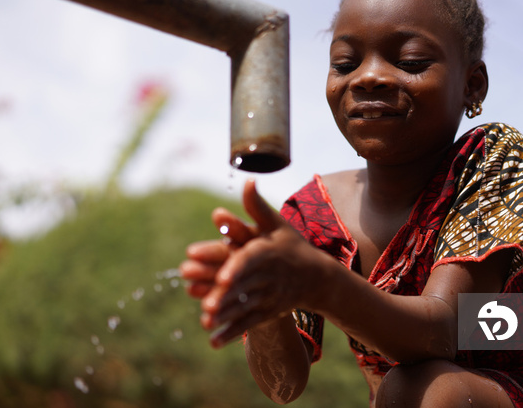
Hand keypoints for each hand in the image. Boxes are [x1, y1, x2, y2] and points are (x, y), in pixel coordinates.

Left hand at [195, 179, 324, 347]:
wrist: (317, 276)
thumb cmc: (290, 245)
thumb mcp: (276, 224)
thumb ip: (257, 206)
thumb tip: (247, 180)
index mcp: (267, 252)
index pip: (251, 260)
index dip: (236, 268)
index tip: (221, 278)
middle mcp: (269, 276)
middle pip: (245, 287)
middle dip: (226, 296)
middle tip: (207, 304)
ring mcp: (269, 296)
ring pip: (246, 307)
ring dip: (227, 317)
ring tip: (206, 323)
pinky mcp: (268, 311)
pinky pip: (249, 323)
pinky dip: (232, 333)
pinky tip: (213, 342)